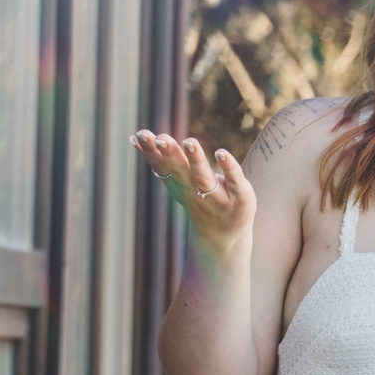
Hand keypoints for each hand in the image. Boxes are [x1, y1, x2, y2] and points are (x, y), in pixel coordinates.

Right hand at [132, 130, 254, 256]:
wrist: (223, 238)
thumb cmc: (197, 200)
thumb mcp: (177, 181)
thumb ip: (160, 159)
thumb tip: (135, 138)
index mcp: (178, 183)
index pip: (162, 166)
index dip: (151, 151)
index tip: (141, 135)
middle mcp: (194, 189)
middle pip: (180, 170)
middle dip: (171, 154)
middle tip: (162, 138)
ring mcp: (216, 196)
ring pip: (204, 177)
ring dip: (196, 160)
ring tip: (190, 142)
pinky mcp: (239, 197)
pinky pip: (234, 181)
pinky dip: (229, 168)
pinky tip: (221, 153)